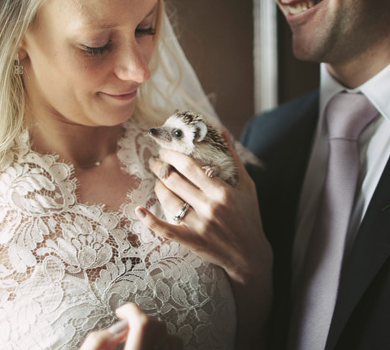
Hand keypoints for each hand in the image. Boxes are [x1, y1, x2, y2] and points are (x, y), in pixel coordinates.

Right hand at [80, 303, 182, 349]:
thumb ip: (96, 343)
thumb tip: (110, 330)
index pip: (143, 322)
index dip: (131, 310)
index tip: (120, 311)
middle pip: (158, 326)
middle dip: (140, 320)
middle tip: (124, 329)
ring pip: (171, 338)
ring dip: (155, 333)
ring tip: (136, 339)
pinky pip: (173, 348)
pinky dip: (163, 343)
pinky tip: (148, 347)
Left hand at [135, 132, 271, 348]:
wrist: (250, 255)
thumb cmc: (249, 217)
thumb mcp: (248, 186)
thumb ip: (234, 159)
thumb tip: (222, 133)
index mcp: (222, 191)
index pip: (190, 167)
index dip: (173, 155)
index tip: (165, 150)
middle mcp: (209, 207)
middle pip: (175, 181)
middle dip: (160, 167)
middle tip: (154, 161)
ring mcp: (198, 225)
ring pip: (168, 200)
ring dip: (158, 187)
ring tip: (157, 181)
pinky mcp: (191, 241)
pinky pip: (165, 229)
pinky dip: (150, 220)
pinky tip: (139, 210)